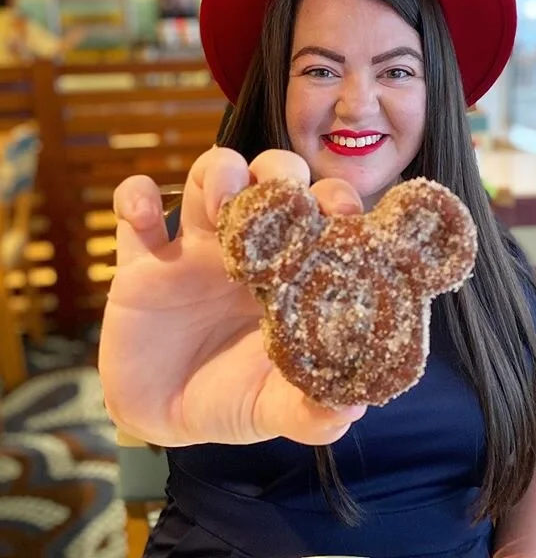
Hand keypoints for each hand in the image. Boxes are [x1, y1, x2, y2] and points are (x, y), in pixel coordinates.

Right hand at [99, 147, 366, 447]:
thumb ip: (307, 412)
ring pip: (207, 178)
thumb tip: (349, 412)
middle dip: (278, 173)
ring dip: (217, 172)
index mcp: (286, 271)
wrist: (160, 415)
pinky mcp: (142, 261)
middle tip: (279, 197)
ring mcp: (193, 248)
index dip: (334, 200)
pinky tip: (143, 216)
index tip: (343, 212)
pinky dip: (134, 198)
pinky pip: (132, 211)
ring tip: (220, 201)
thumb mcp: (269, 408)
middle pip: (269, 179)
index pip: (319, 215)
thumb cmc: (228, 400)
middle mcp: (246, 248)